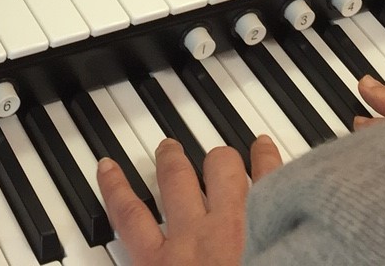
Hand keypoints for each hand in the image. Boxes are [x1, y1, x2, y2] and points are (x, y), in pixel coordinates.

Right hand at [96, 136, 282, 265]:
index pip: (130, 217)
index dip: (117, 189)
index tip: (109, 169)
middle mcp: (195, 237)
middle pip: (175, 183)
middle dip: (170, 161)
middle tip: (168, 149)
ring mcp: (236, 221)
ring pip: (219, 169)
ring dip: (215, 156)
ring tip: (216, 152)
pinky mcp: (275, 215)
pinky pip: (267, 172)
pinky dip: (264, 157)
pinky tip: (263, 148)